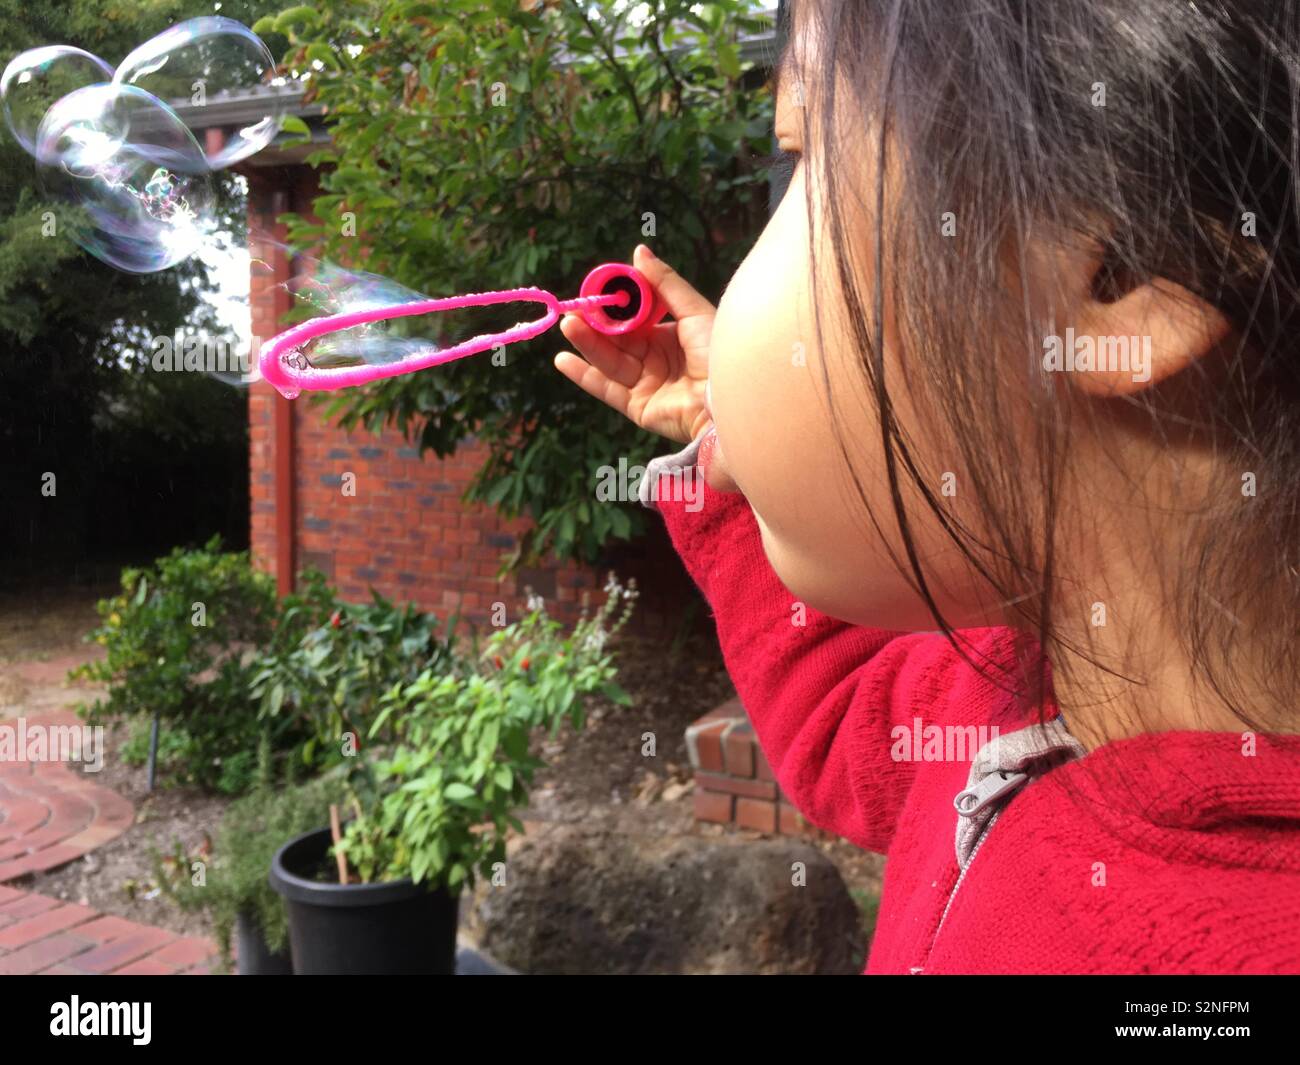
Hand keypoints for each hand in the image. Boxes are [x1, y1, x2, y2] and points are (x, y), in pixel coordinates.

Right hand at [554, 244, 713, 444]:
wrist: (730, 396)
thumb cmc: (720, 351)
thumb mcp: (694, 311)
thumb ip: (665, 284)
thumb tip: (639, 252)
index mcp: (670, 336)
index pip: (634, 318)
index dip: (615, 305)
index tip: (596, 289)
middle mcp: (656, 360)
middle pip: (618, 340)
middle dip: (595, 324)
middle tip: (574, 308)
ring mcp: (646, 385)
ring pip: (610, 361)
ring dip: (587, 343)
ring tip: (568, 325)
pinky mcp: (639, 408)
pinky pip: (607, 390)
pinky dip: (584, 376)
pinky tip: (562, 359)